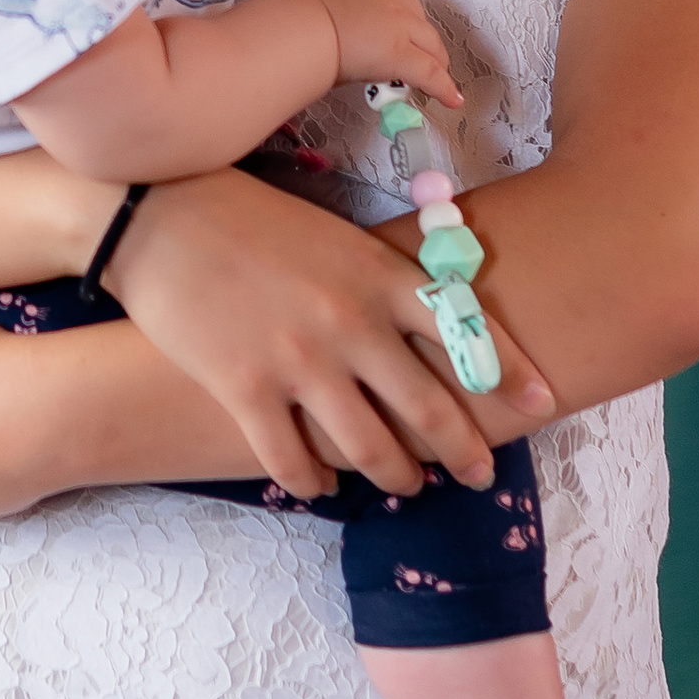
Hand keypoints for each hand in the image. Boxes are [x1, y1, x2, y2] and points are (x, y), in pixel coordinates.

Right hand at [106, 170, 547, 492]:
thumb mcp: (333, 236)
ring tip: (406, 485)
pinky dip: (316, 483)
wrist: (156, 213)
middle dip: (463, 451)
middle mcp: (349, 322)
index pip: (465, 331)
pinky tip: (323, 486)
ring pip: (370, 448)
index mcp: (376, 274)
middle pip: (429, 407)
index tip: (542, 406)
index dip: (509, 373)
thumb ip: (381, 280)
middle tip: (478, 474)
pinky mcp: (244, 389)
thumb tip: (430, 327)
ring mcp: (297, 360)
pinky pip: (294, 460)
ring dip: (397, 476)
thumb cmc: (248, 217)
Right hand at [299, 0, 460, 106]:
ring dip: (433, 63)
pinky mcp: (403, 55)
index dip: (405, 22)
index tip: (401, 33)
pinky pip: (431, 74)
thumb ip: (345, 5)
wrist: (301, 25)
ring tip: (434, 80)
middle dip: (421, 43)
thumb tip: (342, 20)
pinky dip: (443, 88)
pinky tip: (450, 98)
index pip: (405, 0)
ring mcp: (402, 26)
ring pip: (432, 48)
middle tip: (414, 58)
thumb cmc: (301, 11)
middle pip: (422, 24)